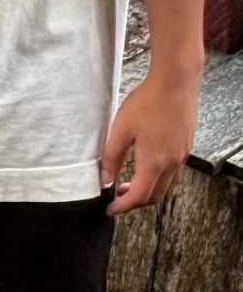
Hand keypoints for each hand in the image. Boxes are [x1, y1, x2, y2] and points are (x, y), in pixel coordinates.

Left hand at [100, 70, 200, 215]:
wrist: (176, 82)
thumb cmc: (149, 101)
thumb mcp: (121, 129)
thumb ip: (112, 157)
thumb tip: (105, 179)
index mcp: (154, 162)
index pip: (138, 197)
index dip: (123, 207)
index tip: (111, 209)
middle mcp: (171, 163)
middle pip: (154, 196)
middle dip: (135, 202)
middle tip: (118, 197)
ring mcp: (181, 156)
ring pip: (165, 185)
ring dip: (147, 190)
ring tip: (128, 182)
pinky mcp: (185, 146)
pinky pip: (172, 172)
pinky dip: (157, 178)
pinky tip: (146, 164)